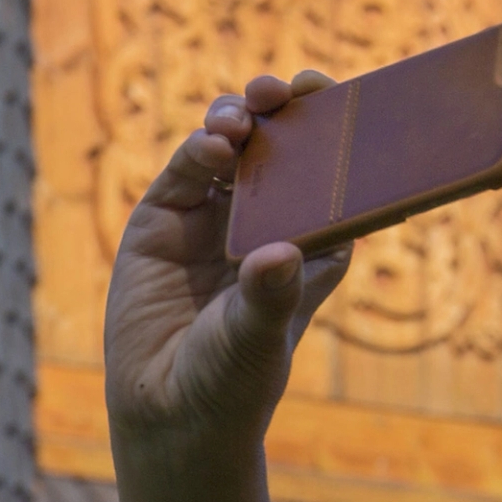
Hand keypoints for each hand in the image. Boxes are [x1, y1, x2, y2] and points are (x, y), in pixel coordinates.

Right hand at [102, 72, 353, 463]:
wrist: (170, 411)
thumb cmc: (232, 382)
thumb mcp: (257, 339)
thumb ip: (268, 295)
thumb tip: (278, 255)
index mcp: (311, 246)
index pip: (334, 177)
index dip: (336, 133)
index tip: (337, 98)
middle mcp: (266, 224)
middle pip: (283, 151)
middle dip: (286, 113)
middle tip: (286, 90)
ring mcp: (214, 218)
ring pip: (233, 149)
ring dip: (240, 121)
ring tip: (244, 118)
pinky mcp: (165, 219)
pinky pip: (187, 171)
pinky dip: (199, 150)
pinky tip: (213, 144)